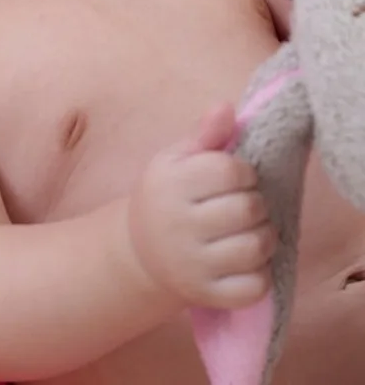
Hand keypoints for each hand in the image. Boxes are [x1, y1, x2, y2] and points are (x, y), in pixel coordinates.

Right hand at [127, 103, 275, 308]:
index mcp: (170, 183)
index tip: (235, 177)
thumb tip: (227, 107)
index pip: (231, 171)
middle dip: (256, 204)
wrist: (139, 252)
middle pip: (249, 209)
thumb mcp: (175, 159)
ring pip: (256, 248)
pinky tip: (245, 262)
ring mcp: (192, 262)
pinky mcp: (206, 294)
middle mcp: (178, 223)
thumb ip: (204, 134)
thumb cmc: (167, 197)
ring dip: (263, 238)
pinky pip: (255, 286)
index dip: (243, 172)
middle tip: (244, 205)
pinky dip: (260, 274)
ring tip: (248, 231)